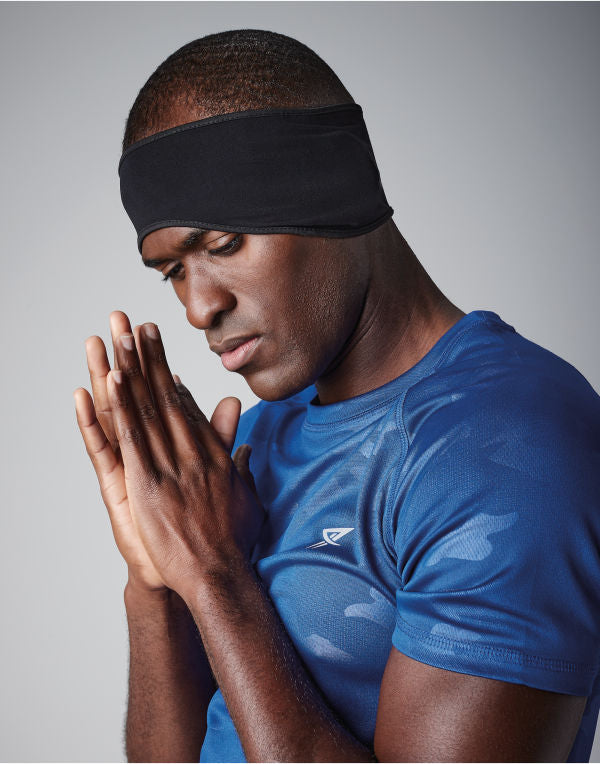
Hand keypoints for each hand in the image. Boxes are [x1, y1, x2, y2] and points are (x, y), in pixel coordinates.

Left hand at [97, 315, 263, 598]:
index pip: (187, 411)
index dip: (170, 380)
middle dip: (152, 359)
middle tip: (139, 325)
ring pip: (148, 409)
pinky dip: (122, 408)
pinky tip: (114, 381)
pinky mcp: (148, 484)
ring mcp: (170, 465)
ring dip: (134, 371)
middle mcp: (192, 452)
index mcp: (212, 455)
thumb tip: (246, 451)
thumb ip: (242, 470)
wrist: (218, 574)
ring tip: (122, 337)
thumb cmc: (234, 542)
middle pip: (167, 397)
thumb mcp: (247, 499)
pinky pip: (133, 439)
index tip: (159, 357)